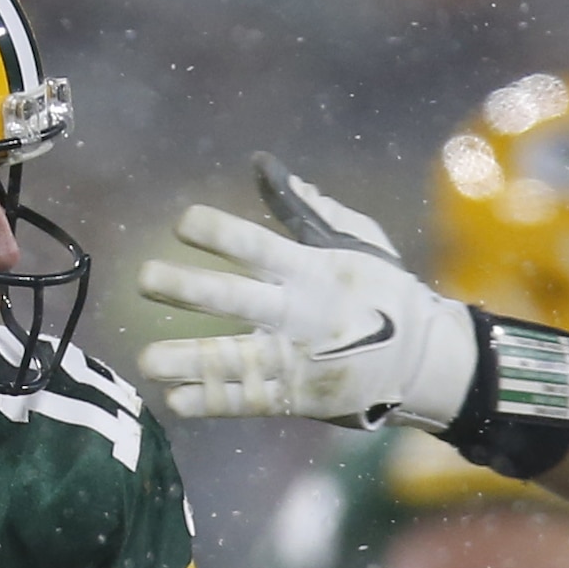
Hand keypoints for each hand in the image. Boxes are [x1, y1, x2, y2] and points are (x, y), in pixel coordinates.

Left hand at [132, 164, 481, 427]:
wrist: (425, 361)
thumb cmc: (383, 289)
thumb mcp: (357, 241)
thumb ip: (307, 209)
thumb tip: (261, 166)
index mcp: (313, 270)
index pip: (259, 247)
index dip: (221, 234)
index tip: (183, 222)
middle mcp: (301, 315)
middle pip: (236, 300)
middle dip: (189, 288)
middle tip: (143, 278)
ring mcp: (297, 361)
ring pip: (234, 360)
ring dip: (188, 360)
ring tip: (146, 361)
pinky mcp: (297, 398)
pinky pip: (247, 402)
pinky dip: (211, 402)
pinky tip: (174, 400)